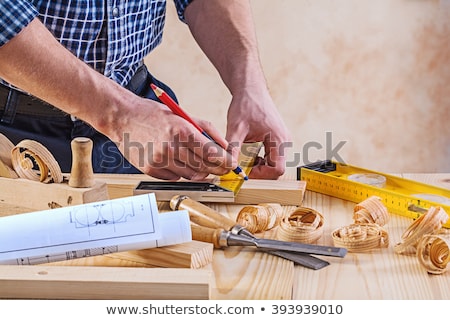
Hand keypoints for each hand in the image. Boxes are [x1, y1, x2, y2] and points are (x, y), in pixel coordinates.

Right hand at [114, 98, 236, 179]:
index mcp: (182, 131)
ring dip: (200, 171)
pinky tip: (179, 162)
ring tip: (200, 163)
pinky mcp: (150, 170)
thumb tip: (224, 146)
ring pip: (191, 175)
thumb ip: (206, 130)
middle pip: (204, 167)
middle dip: (217, 169)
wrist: (123, 117)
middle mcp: (171, 148)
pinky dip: (181, 172)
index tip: (232, 164)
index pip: (212, 153)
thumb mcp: (183, 115)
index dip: (225, 161)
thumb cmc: (153, 114)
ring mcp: (159, 161)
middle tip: (222, 167)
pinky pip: (175, 177)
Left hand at [225, 85, 290, 178]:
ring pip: (275, 164)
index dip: (261, 175)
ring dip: (261, 167)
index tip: (245, 173)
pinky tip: (250, 157)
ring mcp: (282, 140)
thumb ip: (232, 148)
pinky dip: (262, 161)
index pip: (277, 169)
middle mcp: (284, 141)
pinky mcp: (277, 139)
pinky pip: (273, 157)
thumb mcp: (236, 128)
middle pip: (277, 169)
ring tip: (246, 162)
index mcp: (279, 139)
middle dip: (260, 172)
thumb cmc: (246, 104)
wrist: (251, 89)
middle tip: (243, 170)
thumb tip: (228, 166)